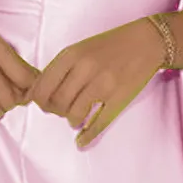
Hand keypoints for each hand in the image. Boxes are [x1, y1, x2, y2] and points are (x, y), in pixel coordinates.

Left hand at [26, 18, 168, 147]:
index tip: (46, 103)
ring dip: (72, 120)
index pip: (41, 88)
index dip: (40, 101)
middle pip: (57, 104)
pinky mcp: (119, 98)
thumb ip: (59, 69)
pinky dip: (87, 136)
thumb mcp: (80, 49)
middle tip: (63, 110)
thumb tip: (36, 94)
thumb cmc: (110, 46)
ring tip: (77, 116)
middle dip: (56, 111)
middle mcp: (84, 68)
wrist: (147, 42)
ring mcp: (103, 84)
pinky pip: (98, 124)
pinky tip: (81, 141)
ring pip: (74, 115)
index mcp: (71, 55)